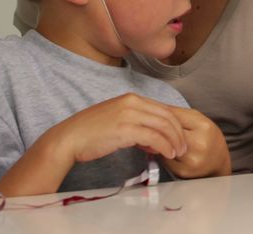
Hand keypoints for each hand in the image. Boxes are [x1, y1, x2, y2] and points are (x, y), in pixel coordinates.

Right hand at [46, 93, 188, 163]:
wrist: (69, 138)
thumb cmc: (90, 133)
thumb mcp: (116, 120)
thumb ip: (135, 124)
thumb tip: (152, 138)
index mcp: (131, 98)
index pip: (162, 108)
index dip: (174, 123)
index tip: (178, 137)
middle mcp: (132, 102)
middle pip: (167, 115)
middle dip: (179, 132)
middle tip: (183, 146)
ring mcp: (129, 114)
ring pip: (164, 125)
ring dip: (175, 141)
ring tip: (178, 153)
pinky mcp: (126, 129)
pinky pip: (154, 137)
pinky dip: (165, 146)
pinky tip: (167, 154)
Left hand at [161, 107, 231, 177]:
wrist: (218, 161)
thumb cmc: (208, 138)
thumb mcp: (199, 120)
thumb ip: (178, 113)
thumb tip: (155, 107)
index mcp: (204, 127)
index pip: (174, 117)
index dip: (163, 116)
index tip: (158, 116)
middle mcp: (199, 144)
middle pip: (167, 133)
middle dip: (160, 130)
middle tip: (157, 128)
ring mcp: (191, 160)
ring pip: (163, 146)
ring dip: (160, 143)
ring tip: (164, 140)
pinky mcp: (182, 171)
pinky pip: (164, 160)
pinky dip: (163, 155)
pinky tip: (168, 152)